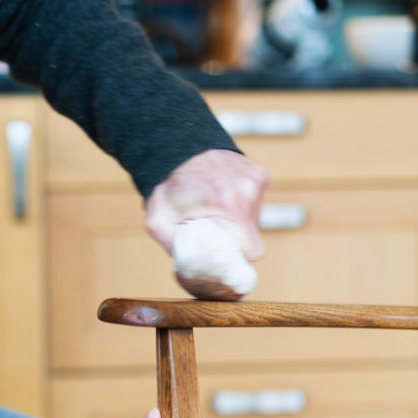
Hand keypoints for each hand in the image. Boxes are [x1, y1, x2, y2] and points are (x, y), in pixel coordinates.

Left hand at [145, 149, 269, 260]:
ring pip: (255, 219)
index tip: (223, 254)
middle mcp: (246, 190)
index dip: (237, 257)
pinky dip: (240, 204)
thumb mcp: (158, 222)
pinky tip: (222, 195)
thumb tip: (193, 272)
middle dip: (234, 239)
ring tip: (214, 209)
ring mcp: (255, 179)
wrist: (174, 145)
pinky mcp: (259, 173)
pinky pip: (255, 202)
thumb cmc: (166, 186)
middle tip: (211, 229)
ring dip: (237, 221)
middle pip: (253, 236)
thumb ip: (176, 249)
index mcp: (226, 204)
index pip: (253, 250)